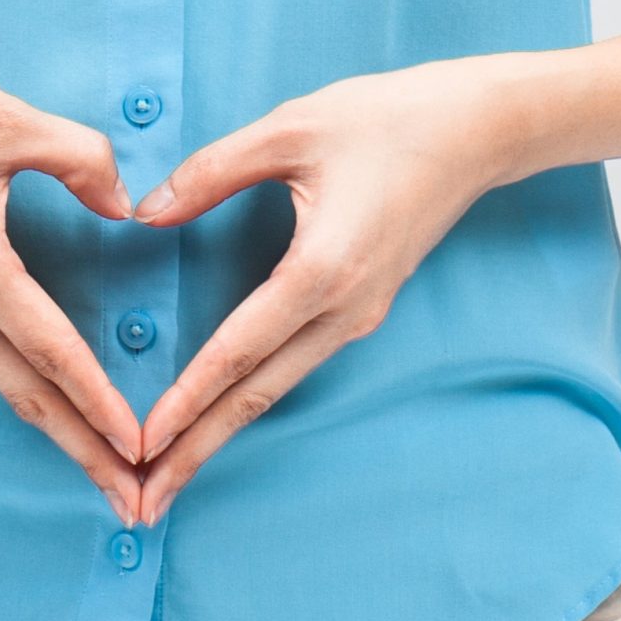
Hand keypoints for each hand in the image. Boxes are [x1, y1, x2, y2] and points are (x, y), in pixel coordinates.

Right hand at [0, 31, 146, 518]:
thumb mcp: (7, 118)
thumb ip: (82, 159)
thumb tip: (124, 206)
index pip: (51, 349)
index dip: (99, 401)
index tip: (140, 445)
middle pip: (29, 395)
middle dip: (84, 453)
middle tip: (134, 505)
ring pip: (9, 383)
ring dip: (62, 431)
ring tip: (108, 473)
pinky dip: (36, 392)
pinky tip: (64, 409)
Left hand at [130, 60, 518, 520]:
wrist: (477, 130)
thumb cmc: (386, 119)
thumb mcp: (290, 128)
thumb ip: (211, 171)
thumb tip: (145, 212)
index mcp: (322, 269)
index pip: (239, 351)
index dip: (187, 400)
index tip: (142, 443)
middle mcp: (343, 309)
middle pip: (257, 395)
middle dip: (196, 452)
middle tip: (144, 501)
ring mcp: (357, 316)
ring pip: (276, 389)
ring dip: (219, 433)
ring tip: (168, 475)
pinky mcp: (361, 310)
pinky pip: (293, 366)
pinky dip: (247, 399)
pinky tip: (214, 418)